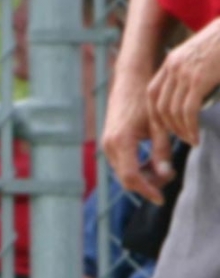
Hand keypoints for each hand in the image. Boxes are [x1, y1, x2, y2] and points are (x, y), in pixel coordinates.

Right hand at [102, 62, 165, 202]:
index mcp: (121, 142)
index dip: (147, 190)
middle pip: (126, 179)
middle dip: (148, 184)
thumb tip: (165, 174)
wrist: (130, 78)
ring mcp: (107, 144)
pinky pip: (121, 163)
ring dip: (143, 176)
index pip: (132, 177)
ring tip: (164, 167)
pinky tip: (152, 161)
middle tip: (170, 176)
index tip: (162, 198)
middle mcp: (109, 146)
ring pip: (123, 173)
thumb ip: (162, 151)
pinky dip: (137, 168)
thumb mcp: (159, 125)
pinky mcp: (109, 142)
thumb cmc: (146, 98)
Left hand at [147, 17, 219, 150]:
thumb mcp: (202, 55)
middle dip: (168, 128)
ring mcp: (184, 73)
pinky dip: (190, 127)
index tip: (165, 128)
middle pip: (159, 106)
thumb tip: (192, 94)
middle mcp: (173, 67)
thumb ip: (191, 72)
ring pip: (173, 112)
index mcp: (171, 61)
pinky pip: (188, 110)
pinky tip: (196, 136)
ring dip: (181, 131)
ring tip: (192, 139)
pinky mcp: (199, 79)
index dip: (156, 114)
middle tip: (182, 138)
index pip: (153, 94)